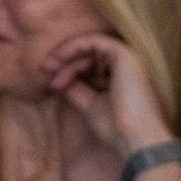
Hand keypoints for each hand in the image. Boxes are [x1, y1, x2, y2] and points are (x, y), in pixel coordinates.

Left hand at [43, 32, 173, 160]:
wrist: (135, 139)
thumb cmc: (117, 128)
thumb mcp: (90, 105)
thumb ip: (77, 89)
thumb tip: (59, 79)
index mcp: (124, 76)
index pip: (93, 64)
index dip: (69, 69)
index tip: (51, 82)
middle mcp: (128, 64)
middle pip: (90, 53)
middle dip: (64, 60)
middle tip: (45, 69)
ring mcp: (128, 57)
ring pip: (90, 46)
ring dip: (67, 56)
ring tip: (51, 71)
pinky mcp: (124, 54)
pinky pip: (94, 41)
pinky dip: (74, 48)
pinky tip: (60, 62)